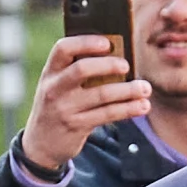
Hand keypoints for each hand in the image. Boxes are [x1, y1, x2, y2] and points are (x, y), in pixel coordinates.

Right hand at [16, 34, 152, 178]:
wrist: (41, 144)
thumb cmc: (58, 105)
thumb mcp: (59, 86)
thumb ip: (78, 70)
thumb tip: (118, 55)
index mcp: (50, 71)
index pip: (63, 48)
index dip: (86, 42)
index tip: (107, 42)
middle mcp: (54, 88)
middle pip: (82, 69)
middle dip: (108, 65)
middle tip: (127, 65)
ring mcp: (65, 109)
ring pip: (101, 94)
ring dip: (127, 90)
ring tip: (145, 88)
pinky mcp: (77, 126)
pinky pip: (107, 114)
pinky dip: (128, 109)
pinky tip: (142, 106)